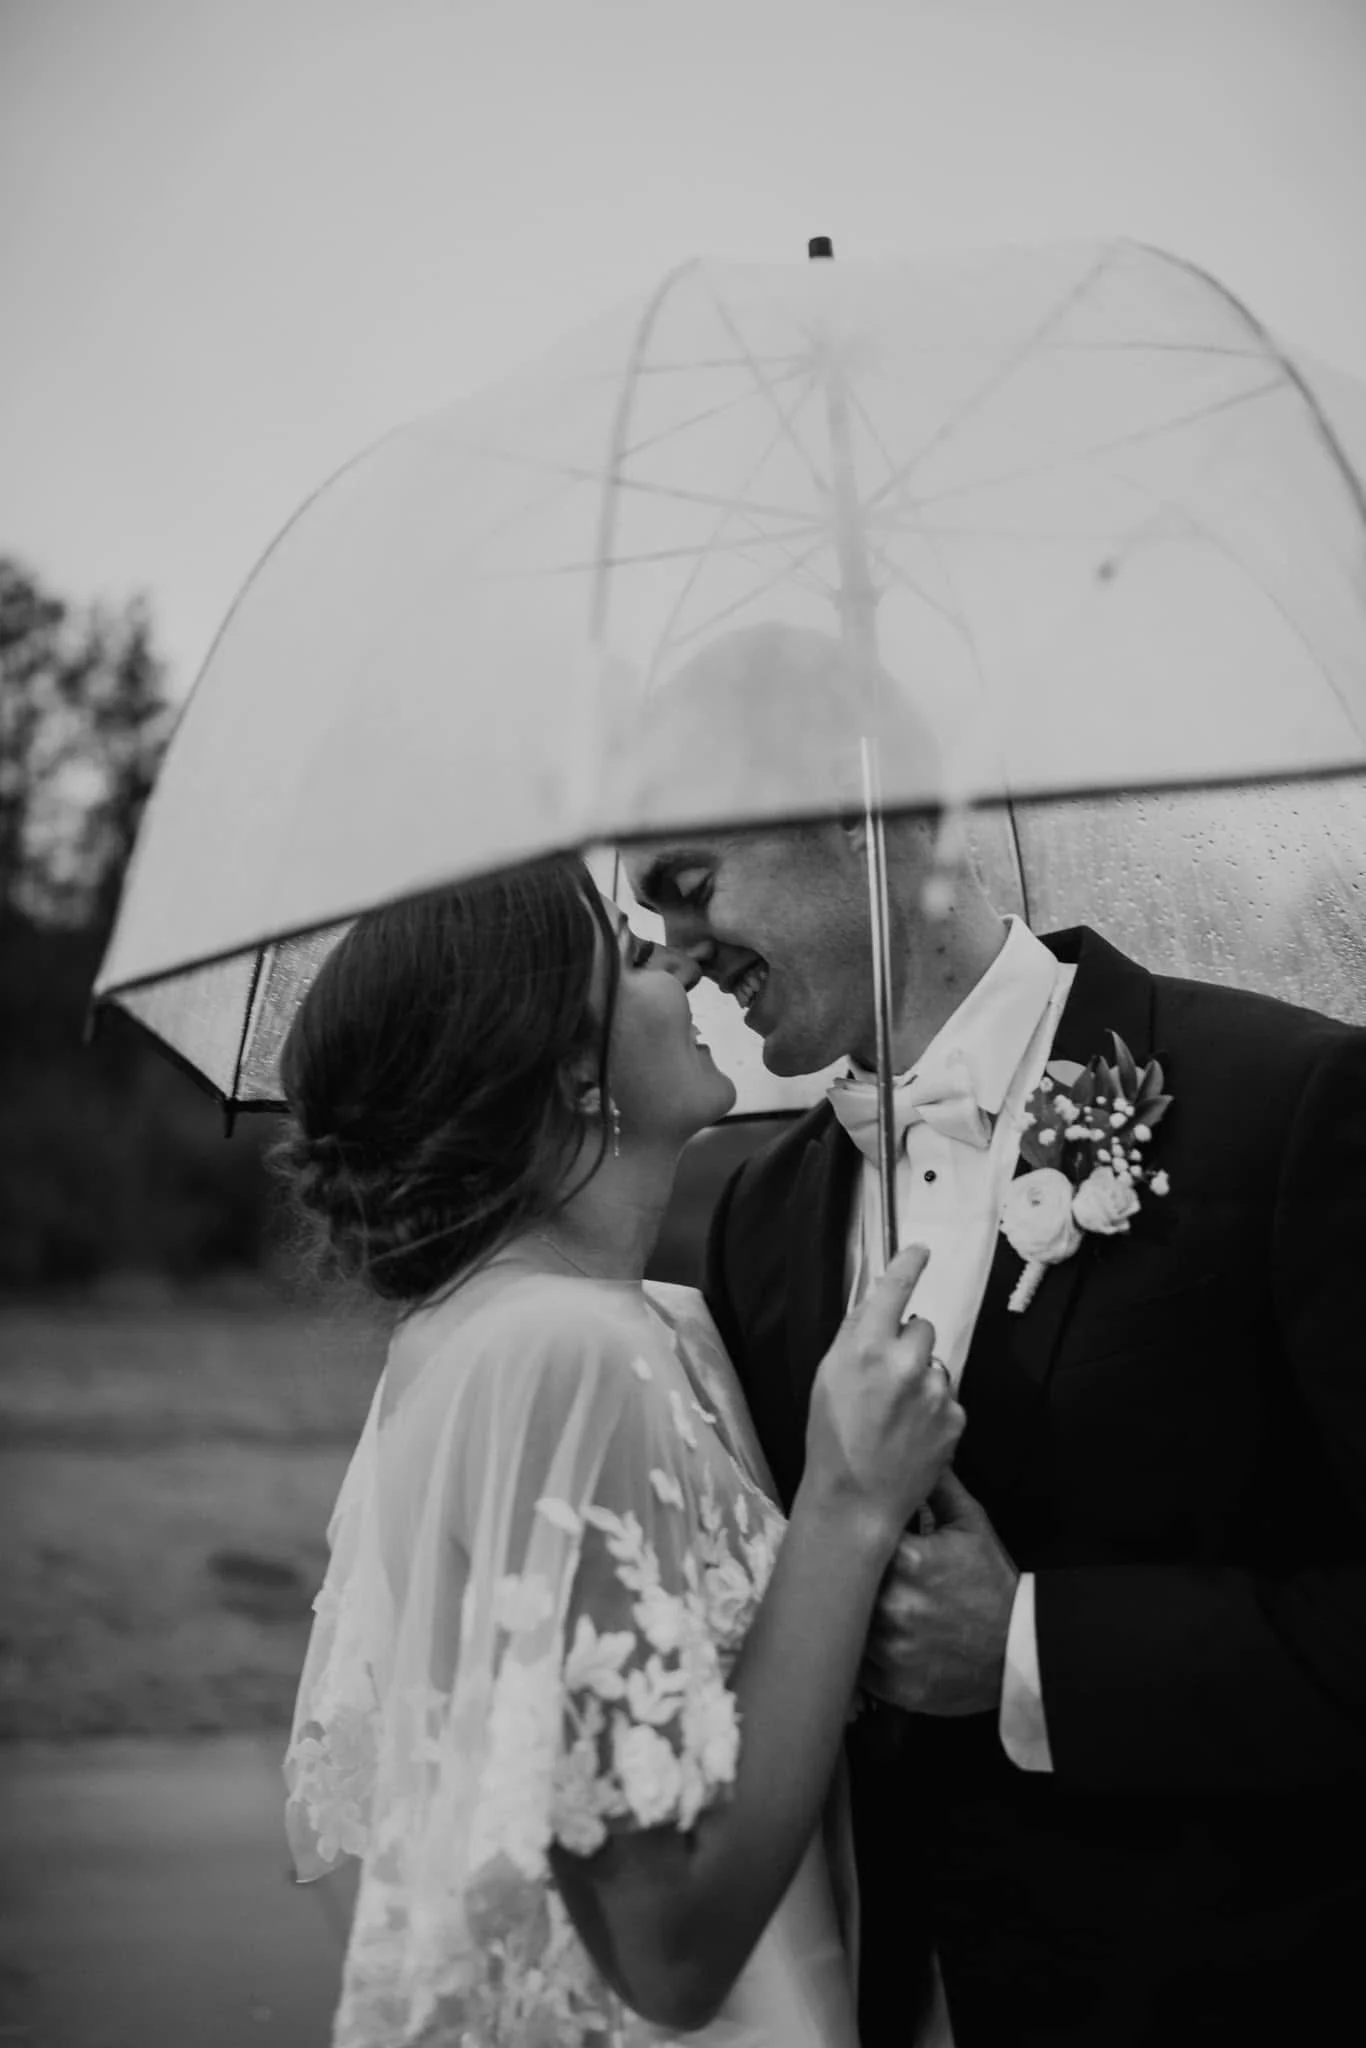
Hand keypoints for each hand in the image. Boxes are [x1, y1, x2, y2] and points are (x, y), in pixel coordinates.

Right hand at [803, 1244, 965, 1554]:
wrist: (857, 1499)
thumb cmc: (831, 1437)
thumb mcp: (827, 1377)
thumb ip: (854, 1336)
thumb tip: (874, 1304)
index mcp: (868, 1347)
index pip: (894, 1291)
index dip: (908, 1266)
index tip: (921, 1250)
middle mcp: (906, 1362)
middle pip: (921, 1327)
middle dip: (908, 1344)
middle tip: (886, 1378)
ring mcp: (935, 1391)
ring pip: (934, 1365)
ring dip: (920, 1379)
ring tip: (896, 1416)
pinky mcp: (955, 1417)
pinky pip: (946, 1398)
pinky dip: (932, 1410)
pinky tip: (911, 1434)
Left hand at [860, 1471, 1017, 1714]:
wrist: (1021, 1651)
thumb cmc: (992, 1584)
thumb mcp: (971, 1526)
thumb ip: (936, 1487)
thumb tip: (910, 1453)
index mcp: (907, 1561)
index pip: (855, 1537)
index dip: (850, 1534)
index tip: (847, 1532)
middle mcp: (892, 1607)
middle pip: (845, 1583)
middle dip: (847, 1576)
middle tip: (846, 1570)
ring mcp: (889, 1651)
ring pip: (845, 1626)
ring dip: (850, 1615)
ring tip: (853, 1605)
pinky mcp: (890, 1685)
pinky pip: (857, 1666)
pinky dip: (860, 1654)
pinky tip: (871, 1641)